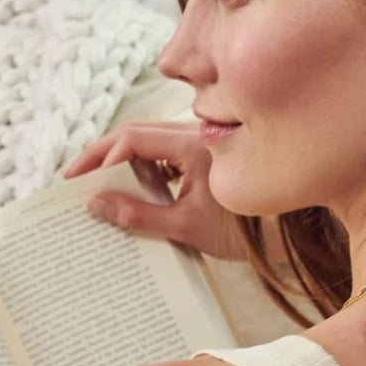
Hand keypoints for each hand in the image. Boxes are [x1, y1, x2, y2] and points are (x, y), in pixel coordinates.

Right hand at [63, 120, 244, 259]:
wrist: (292, 233)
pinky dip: (138, 166)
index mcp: (193, 145)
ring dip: (117, 159)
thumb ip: (138, 215)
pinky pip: (161, 152)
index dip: (101, 158)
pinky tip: (126, 187)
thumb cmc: (245, 231)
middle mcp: (195, 134)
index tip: (78, 181)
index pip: (133, 139)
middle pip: (134, 132)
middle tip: (73, 178)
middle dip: (100, 154)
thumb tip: (96, 204)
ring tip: (93, 182)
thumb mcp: (185, 227)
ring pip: (146, 140)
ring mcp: (198, 142)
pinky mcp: (201, 154)